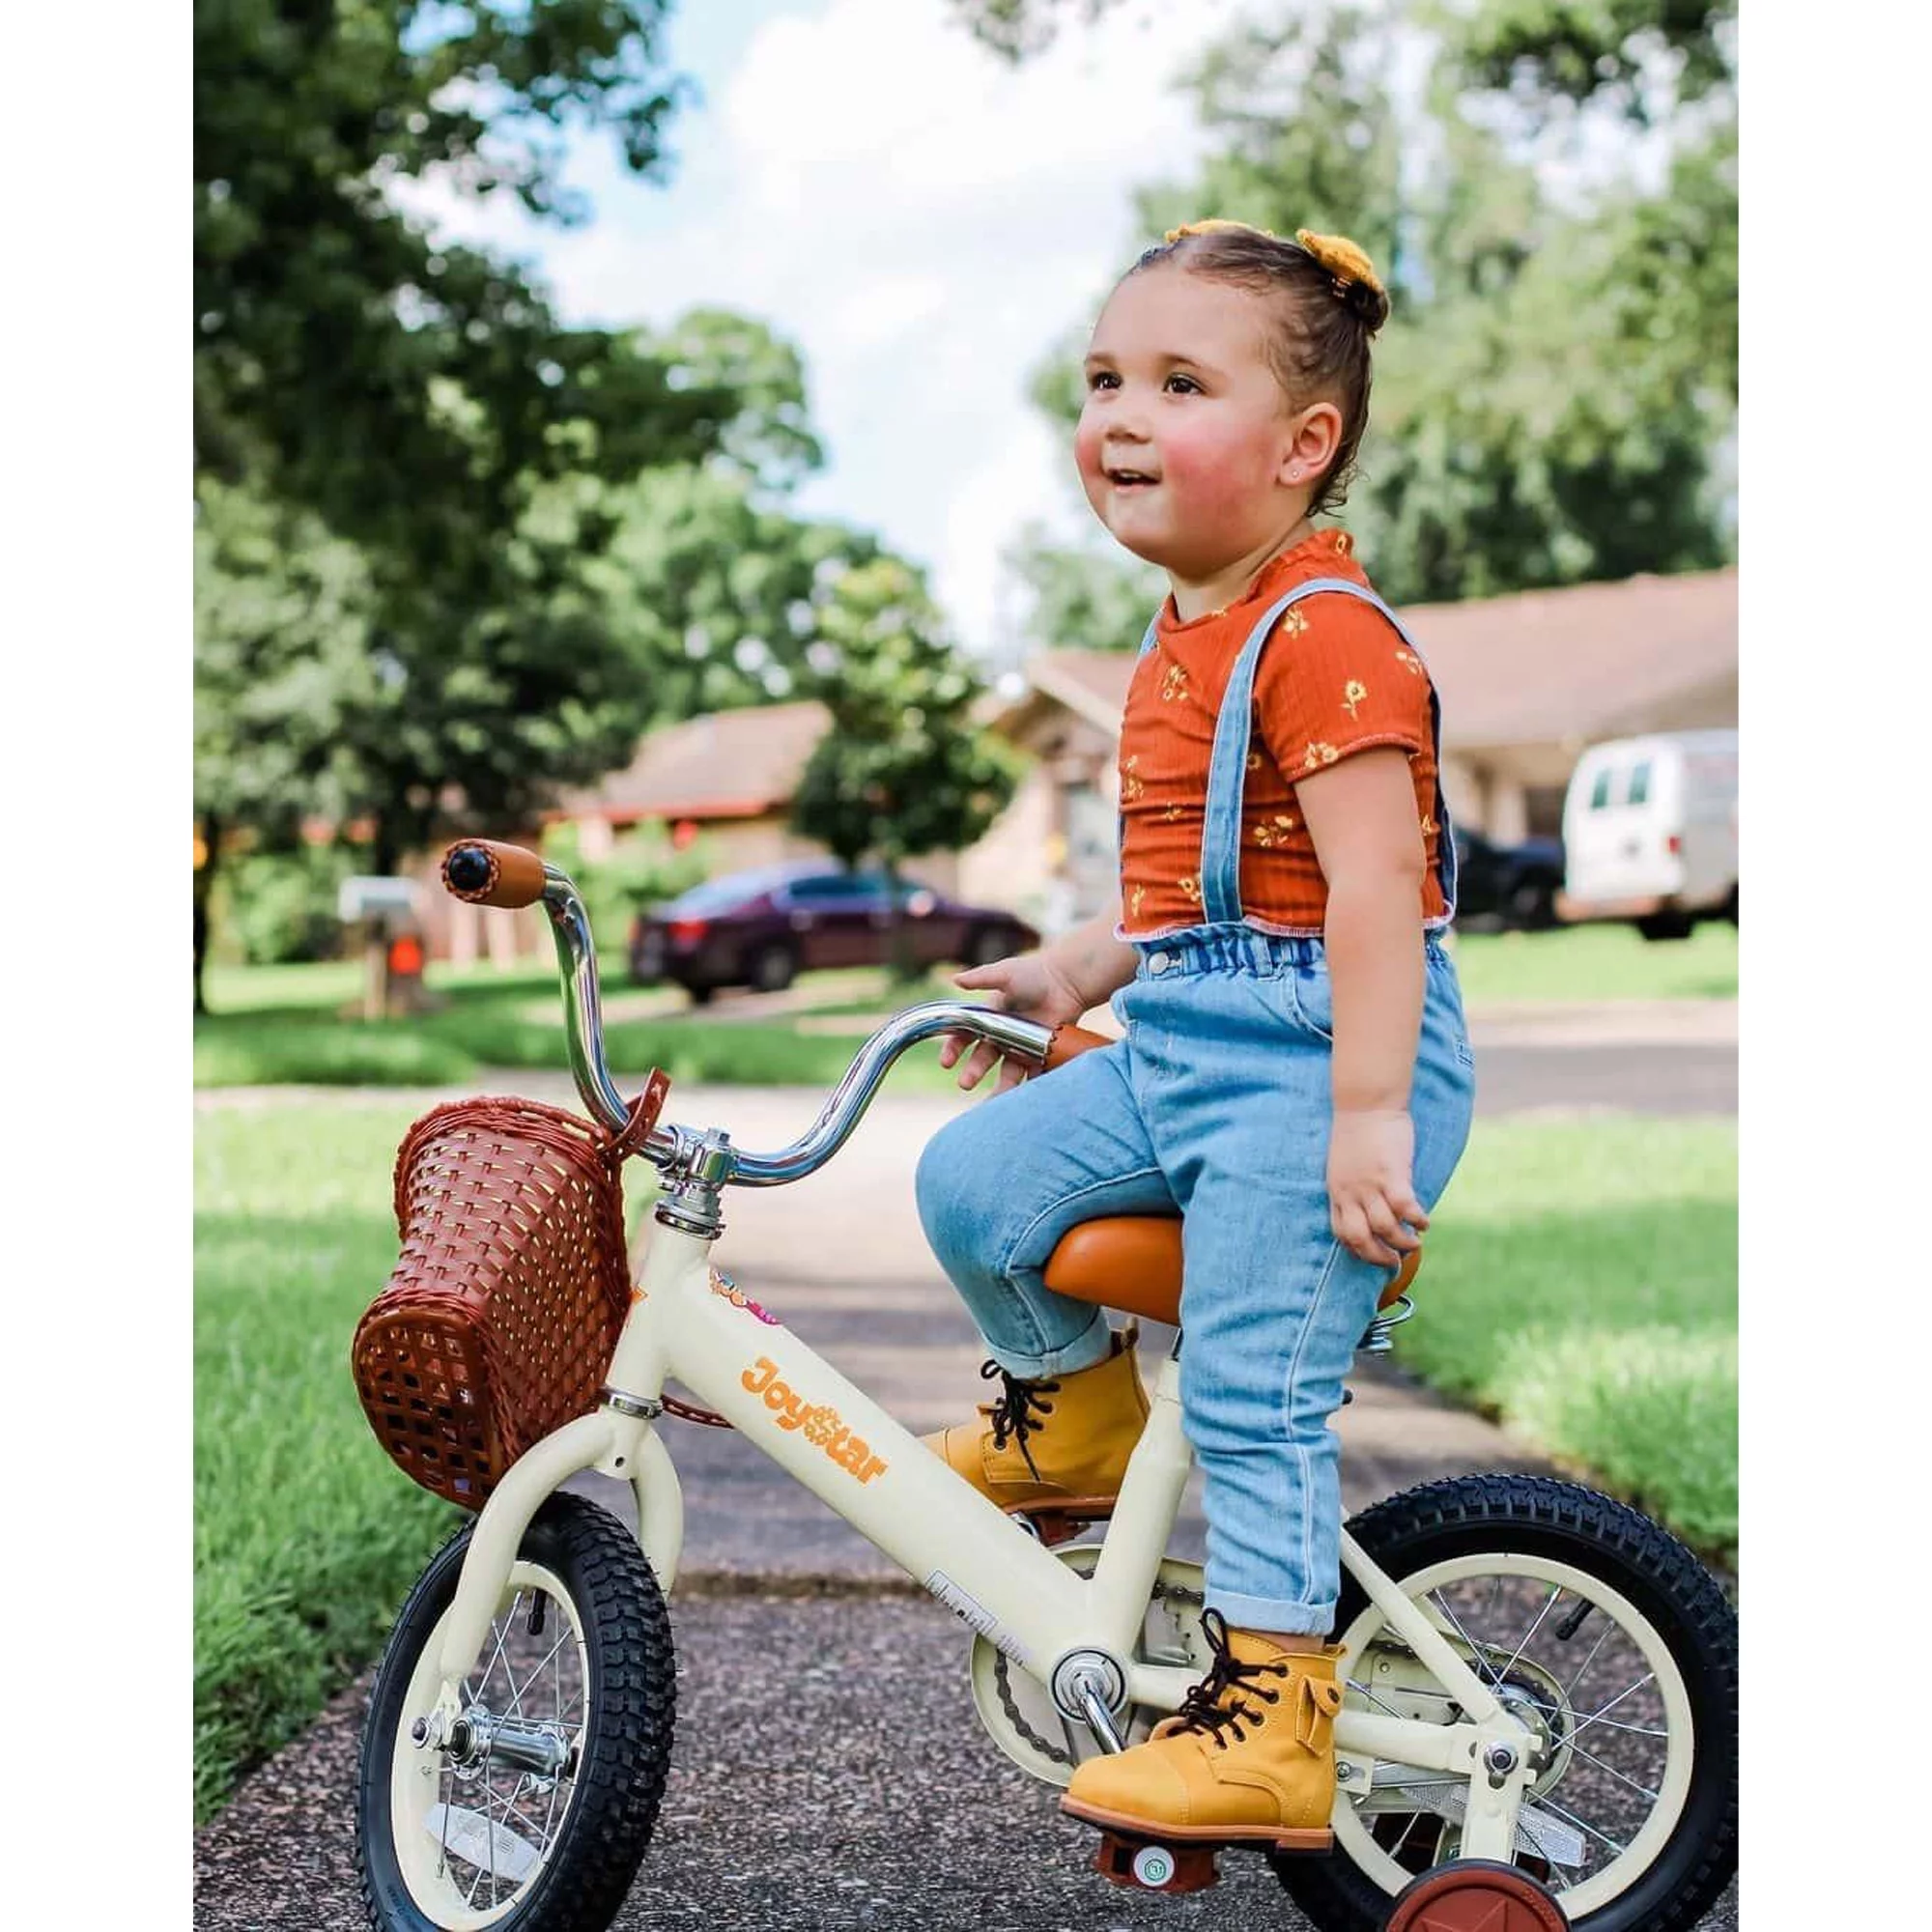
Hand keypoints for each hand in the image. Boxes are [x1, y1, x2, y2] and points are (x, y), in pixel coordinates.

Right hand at [939, 949, 1091, 1094]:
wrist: (1067, 982)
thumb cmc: (1033, 974)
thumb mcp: (1005, 973)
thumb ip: (981, 978)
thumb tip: (955, 979)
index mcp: (987, 1020)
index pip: (964, 1038)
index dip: (953, 1050)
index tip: (946, 1062)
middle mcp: (1000, 1038)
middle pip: (983, 1059)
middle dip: (973, 1072)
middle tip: (965, 1083)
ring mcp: (1020, 1049)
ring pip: (1008, 1074)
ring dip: (1000, 1088)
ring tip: (996, 1100)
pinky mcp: (1040, 1056)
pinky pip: (1036, 1075)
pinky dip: (1033, 1086)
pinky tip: (1028, 1096)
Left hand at [1327, 1108, 1428, 1266]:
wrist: (1365, 1102)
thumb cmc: (1357, 1131)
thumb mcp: (1343, 1165)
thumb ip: (1352, 1187)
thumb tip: (1368, 1207)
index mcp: (1337, 1191)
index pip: (1341, 1232)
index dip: (1357, 1249)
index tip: (1372, 1255)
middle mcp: (1350, 1192)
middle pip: (1360, 1238)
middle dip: (1377, 1257)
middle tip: (1394, 1262)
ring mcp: (1370, 1184)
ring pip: (1385, 1228)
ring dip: (1402, 1242)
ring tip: (1413, 1244)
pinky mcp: (1392, 1174)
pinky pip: (1405, 1208)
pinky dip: (1417, 1219)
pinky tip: (1424, 1222)